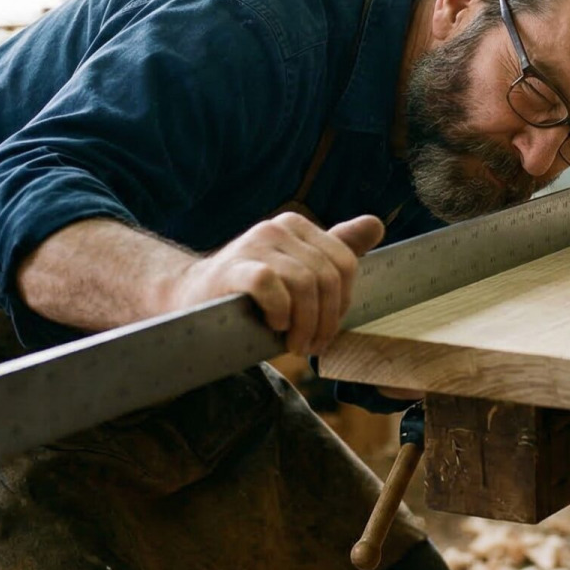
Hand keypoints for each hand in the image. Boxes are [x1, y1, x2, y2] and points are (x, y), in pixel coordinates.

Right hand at [164, 212, 384, 354]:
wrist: (193, 300)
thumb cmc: (252, 293)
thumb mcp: (298, 270)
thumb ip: (336, 249)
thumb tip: (376, 224)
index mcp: (298, 226)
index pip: (345, 263)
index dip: (342, 302)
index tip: (327, 327)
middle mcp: (279, 227)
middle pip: (327, 277)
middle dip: (325, 320)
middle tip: (311, 344)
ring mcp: (255, 244)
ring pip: (304, 284)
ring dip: (304, 324)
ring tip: (294, 344)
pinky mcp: (235, 267)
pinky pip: (272, 286)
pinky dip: (279, 313)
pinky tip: (273, 326)